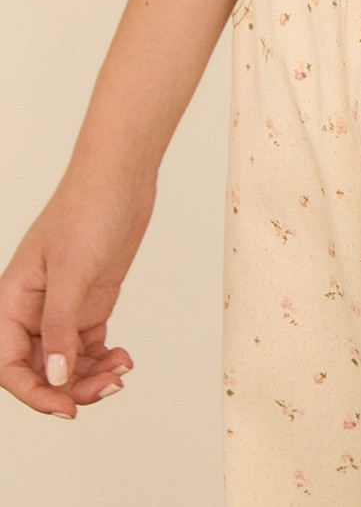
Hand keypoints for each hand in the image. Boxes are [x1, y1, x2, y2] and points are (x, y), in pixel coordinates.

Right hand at [0, 166, 150, 418]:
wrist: (122, 176)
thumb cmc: (87, 209)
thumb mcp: (72, 271)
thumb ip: (60, 327)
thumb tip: (55, 378)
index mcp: (12, 301)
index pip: (10, 365)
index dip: (34, 393)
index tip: (65, 408)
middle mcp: (32, 310)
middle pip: (41, 370)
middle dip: (70, 387)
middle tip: (108, 389)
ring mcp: (62, 308)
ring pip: (67, 363)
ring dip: (91, 376)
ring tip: (121, 373)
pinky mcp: (89, 302)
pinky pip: (89, 346)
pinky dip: (104, 359)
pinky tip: (125, 359)